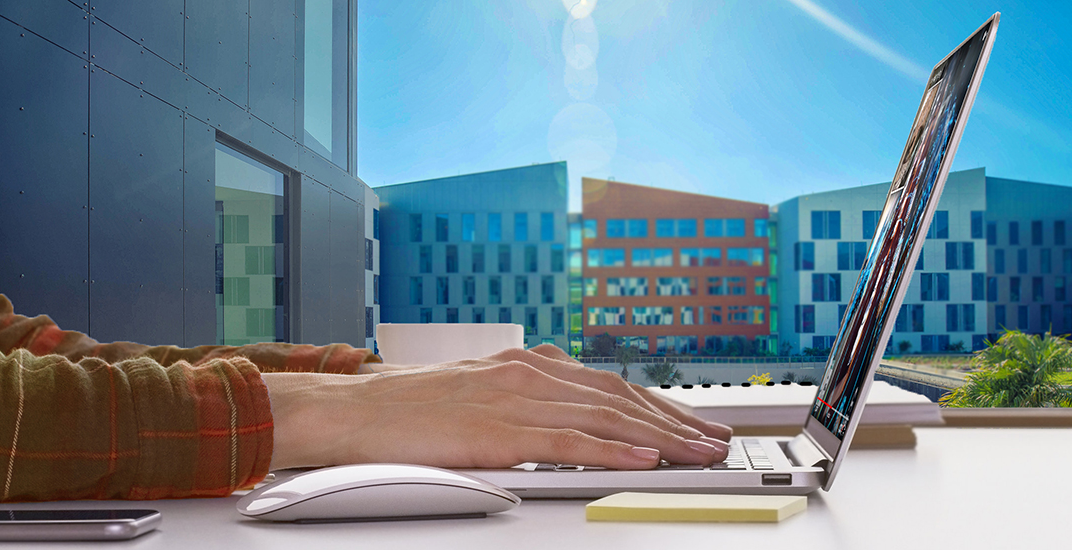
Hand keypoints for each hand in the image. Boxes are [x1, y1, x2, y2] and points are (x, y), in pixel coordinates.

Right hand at [264, 345, 731, 470]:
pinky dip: (612, 450)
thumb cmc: (411, 408)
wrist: (356, 410)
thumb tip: (569, 421)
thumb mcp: (481, 394)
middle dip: (675, 419)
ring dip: (660, 436)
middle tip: (716, 440)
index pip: (611, 385)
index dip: (659, 405)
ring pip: (605, 417)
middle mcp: (532, 374)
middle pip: (620, 397)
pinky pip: (569, 440)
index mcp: (530, 366)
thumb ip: (526, 402)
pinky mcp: (499, 429)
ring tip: (698, 452)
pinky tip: (645, 459)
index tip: (694, 423)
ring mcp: (517, 399)